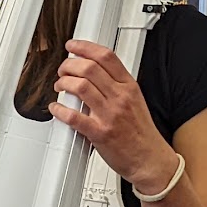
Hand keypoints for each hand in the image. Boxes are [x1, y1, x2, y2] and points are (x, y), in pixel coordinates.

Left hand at [50, 40, 175, 188]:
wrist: (150, 159)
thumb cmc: (141, 133)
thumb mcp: (136, 101)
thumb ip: (117, 85)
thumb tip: (95, 72)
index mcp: (129, 87)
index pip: (106, 56)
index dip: (85, 47)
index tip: (73, 46)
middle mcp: (120, 98)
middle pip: (89, 68)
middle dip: (69, 65)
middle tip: (63, 70)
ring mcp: (110, 115)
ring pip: (80, 87)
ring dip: (63, 83)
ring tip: (60, 86)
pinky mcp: (100, 133)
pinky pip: (74, 117)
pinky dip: (60, 110)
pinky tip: (56, 108)